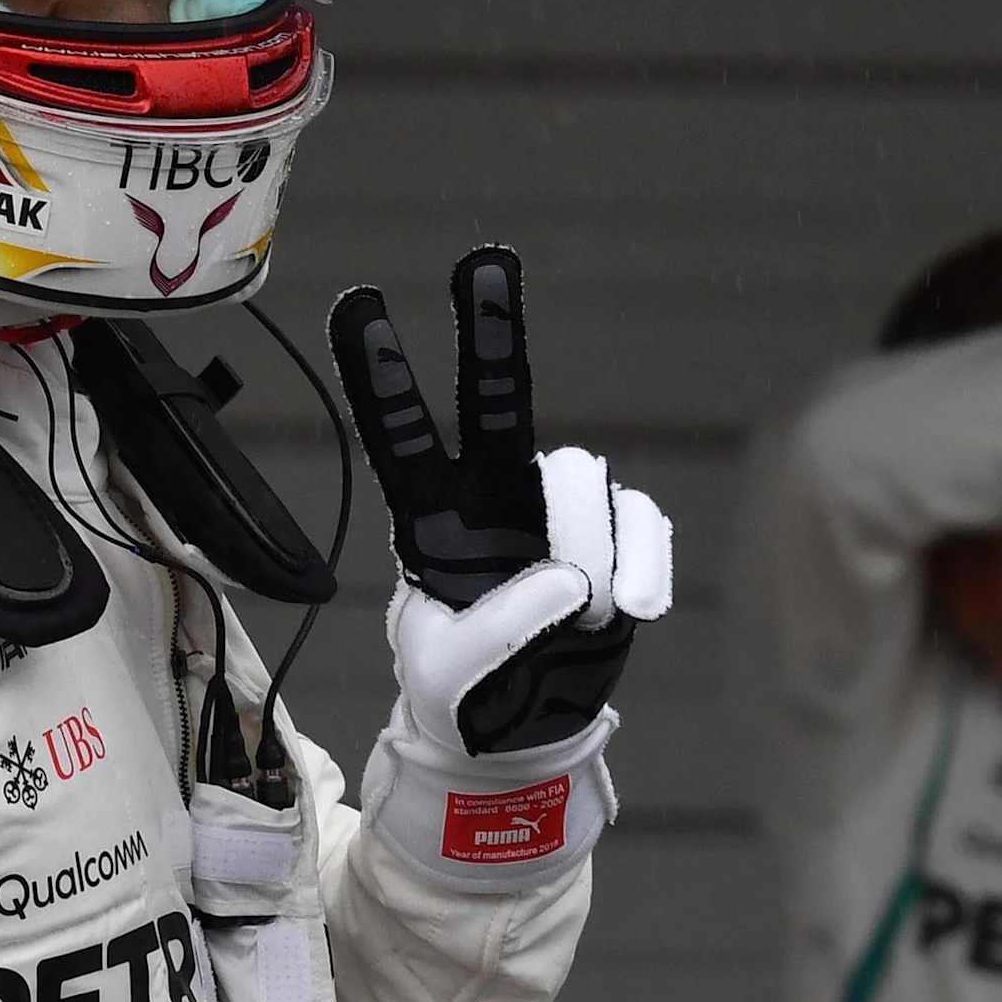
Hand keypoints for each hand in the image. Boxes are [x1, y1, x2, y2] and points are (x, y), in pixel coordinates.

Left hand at [329, 246, 671, 756]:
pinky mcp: (619, 540)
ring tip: (580, 616)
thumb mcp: (450, 676)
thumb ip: (498, 629)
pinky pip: (643, 520)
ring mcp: (560, 514)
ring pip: (581, 477)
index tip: (359, 305)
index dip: (382, 375)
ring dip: (585, 546)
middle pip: (495, 397)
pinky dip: (641, 565)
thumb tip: (567, 579)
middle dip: (489, 329)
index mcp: (433, 520)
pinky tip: (626, 612)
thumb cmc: (465, 697)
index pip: (403, 435)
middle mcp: (496, 496)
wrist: (525, 737)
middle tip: (484, 263)